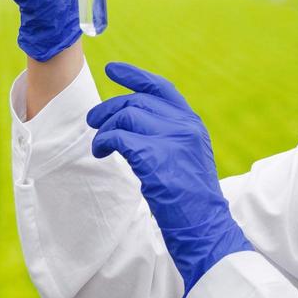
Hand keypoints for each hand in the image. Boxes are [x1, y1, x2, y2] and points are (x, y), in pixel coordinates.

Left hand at [85, 62, 253, 297]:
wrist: (205, 228)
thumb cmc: (191, 202)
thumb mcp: (187, 159)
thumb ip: (168, 137)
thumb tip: (131, 123)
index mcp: (192, 124)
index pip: (161, 88)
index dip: (134, 76)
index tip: (112, 70)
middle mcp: (185, 126)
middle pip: (136, 101)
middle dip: (108, 109)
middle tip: (92, 122)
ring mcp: (172, 139)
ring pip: (125, 115)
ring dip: (104, 128)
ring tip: (99, 146)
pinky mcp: (156, 157)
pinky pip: (119, 136)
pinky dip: (104, 142)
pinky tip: (101, 152)